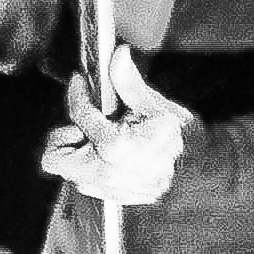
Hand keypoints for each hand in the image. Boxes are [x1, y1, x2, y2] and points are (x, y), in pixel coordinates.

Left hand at [41, 45, 193, 205]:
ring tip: (103, 138)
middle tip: (86, 123)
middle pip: (54, 155)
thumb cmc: (182, 143)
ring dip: (78, 151)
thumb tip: (117, 56)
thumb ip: (129, 83)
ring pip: (67, 169)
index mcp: (113, 146)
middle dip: (65, 135)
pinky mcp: (108, 197)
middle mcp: (103, 172)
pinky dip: (91, 165)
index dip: (77, 92)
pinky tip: (113, 154)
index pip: (78, 113)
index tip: (81, 82)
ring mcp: (104, 189)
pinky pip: (85, 182)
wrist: (200, 176)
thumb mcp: (156, 106)